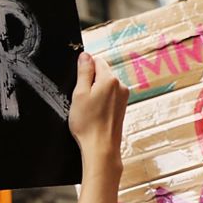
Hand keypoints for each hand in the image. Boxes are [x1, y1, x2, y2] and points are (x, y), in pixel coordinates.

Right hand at [69, 52, 128, 166]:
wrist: (101, 147)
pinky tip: (95, 114)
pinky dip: (101, 102)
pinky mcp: (122, 107)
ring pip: (106, 86)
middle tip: (82, 98)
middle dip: (91, 81)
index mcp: (109, 79)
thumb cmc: (88, 124)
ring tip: (88, 109)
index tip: (79, 83)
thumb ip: (84, 72)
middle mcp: (120, 86)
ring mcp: (123, 97)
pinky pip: (110, 97)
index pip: (97, 61)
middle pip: (103, 73)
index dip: (85, 69)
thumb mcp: (79, 94)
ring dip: (96, 92)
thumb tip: (85, 55)